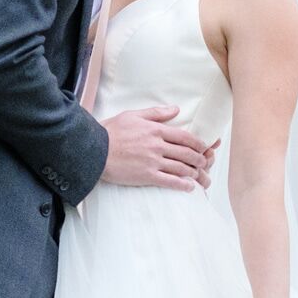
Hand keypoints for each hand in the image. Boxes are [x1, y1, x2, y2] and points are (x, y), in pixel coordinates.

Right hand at [101, 105, 218, 190]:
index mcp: (155, 130)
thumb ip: (156, 113)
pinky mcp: (146, 176)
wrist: (94, 150)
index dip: (198, 143)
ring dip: (194, 173)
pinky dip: (182, 185)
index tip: (203, 147)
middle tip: (203, 162)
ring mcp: (153, 162)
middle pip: (187, 153)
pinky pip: (170, 181)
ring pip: (181, 168)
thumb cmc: (111, 132)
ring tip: (198, 175)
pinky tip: (189, 187)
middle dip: (199, 159)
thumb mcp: (133, 115)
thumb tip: (176, 109)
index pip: (184, 137)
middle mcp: (157, 146)